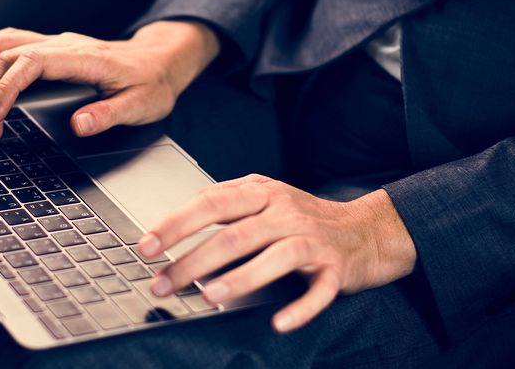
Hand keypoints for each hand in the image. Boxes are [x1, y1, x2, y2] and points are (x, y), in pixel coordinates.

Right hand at [0, 21, 220, 140]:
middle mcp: (66, 45)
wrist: (161, 62)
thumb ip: (108, 115)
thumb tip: (79, 125)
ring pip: (7, 45)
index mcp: (84, 59)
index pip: (31, 62)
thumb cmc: (152, 84)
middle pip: (11, 54)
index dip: (7, 87)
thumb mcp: (140, 106)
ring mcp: (58, 43)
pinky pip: (13, 38)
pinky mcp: (54, 47)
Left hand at [137, 175, 416, 332]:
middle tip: (165, 282)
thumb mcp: (263, 199)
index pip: (210, 204)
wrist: (366, 229)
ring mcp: (312, 239)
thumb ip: (225, 204)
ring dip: (240, 278)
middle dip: (194, 261)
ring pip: (275, 257)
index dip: (176, 224)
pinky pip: (319, 290)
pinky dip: (300, 307)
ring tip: (209, 296)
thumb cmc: (303, 218)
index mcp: (261, 193)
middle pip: (235, 235)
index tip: (147, 246)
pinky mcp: (336, 268)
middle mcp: (285, 212)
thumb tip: (176, 219)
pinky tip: (279, 321)